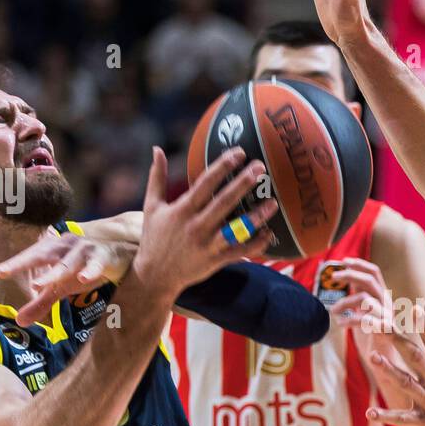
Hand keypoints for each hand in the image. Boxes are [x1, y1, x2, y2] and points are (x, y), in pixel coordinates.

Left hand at [0, 229, 133, 326]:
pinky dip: (90, 271)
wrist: (124, 254)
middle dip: (21, 262)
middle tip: (2, 272)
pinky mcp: (104, 257)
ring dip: (54, 273)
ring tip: (39, 285)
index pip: (28, 257)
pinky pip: (95, 265)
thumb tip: (19, 322)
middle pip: (41, 254)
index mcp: (52, 249)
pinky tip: (84, 279)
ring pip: (67, 263)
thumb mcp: (62, 286)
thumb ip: (41, 302)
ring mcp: (85, 250)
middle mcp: (66, 245)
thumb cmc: (87, 267)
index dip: (11, 265)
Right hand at [133, 146, 275, 299]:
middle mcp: (196, 225)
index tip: (239, 153)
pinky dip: (256, 244)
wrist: (155, 276)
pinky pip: (241, 251)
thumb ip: (156, 177)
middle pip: (224, 202)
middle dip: (243, 183)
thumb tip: (156, 149)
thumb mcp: (151, 207)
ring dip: (256, 216)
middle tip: (260, 167)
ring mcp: (208, 244)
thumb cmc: (154, 238)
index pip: (205, 183)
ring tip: (273, 202)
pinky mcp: (216, 261)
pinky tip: (269, 232)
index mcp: (182, 210)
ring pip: (236, 228)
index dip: (222, 166)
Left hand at [327, 256, 389, 343]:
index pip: (375, 273)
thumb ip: (360, 294)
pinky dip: (350, 320)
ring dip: (345, 302)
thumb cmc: (372, 337)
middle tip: (333, 277)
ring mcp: (387, 317)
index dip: (360, 264)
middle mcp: (387, 304)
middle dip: (350, 275)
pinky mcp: (383, 331)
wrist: (386, 361)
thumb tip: (351, 278)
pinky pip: (365, 320)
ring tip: (333, 311)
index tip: (344, 260)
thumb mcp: (364, 311)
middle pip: (371, 280)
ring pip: (366, 299)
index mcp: (383, 297)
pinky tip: (340, 324)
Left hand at [364, 307, 424, 425]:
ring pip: (406, 383)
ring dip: (389, 370)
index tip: (411, 308)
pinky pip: (404, 419)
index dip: (423, 324)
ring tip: (372, 356)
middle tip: (376, 322)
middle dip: (394, 338)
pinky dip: (387, 416)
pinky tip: (370, 412)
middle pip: (413, 356)